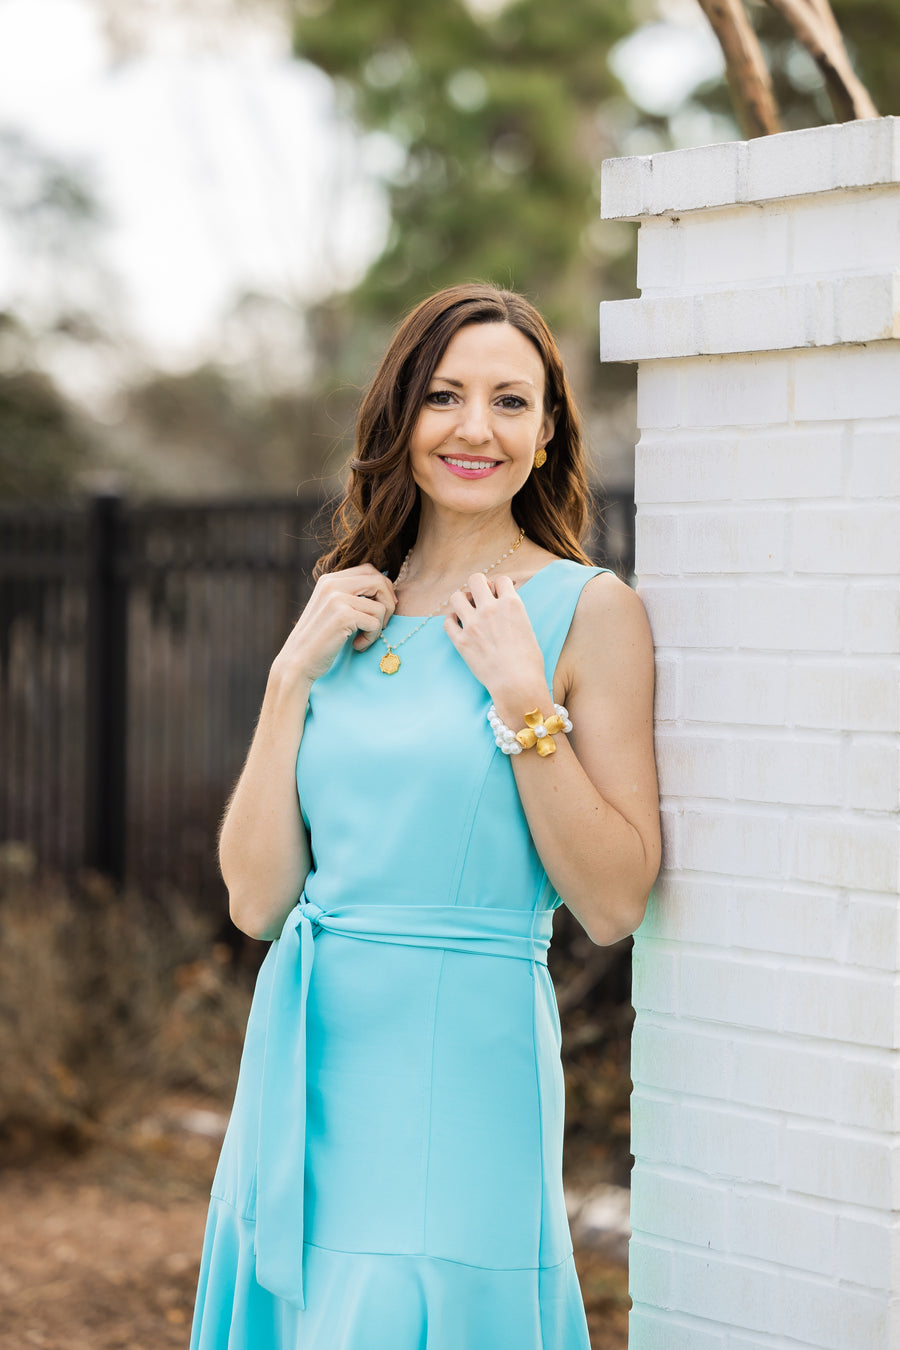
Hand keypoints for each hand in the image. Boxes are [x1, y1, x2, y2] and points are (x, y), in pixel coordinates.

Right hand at [270, 564, 395, 689]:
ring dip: (379, 627)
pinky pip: (375, 623)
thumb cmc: (318, 640)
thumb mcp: (332, 609)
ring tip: (364, 639)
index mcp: (329, 580)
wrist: (297, 662)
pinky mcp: (343, 616)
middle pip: (379, 581)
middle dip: (388, 604)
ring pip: (381, 605)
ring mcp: (337, 599)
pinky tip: (357, 646)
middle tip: (382, 624)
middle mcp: (332, 584)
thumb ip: (351, 595)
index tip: (383, 608)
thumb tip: (387, 587)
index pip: (369, 570)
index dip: (384, 588)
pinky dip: (371, 638)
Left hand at [443, 573, 549, 712]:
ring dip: (462, 601)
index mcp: (511, 604)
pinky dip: (452, 621)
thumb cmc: (529, 661)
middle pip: (475, 579)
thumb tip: (504, 605)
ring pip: (456, 596)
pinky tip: (459, 626)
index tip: (499, 594)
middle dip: (478, 586)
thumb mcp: (527, 627)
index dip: (500, 586)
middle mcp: (490, 609)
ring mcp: (472, 624)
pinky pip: (447, 621)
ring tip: (468, 610)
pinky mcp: (460, 641)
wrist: (517, 684)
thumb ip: (513, 612)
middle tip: (481, 598)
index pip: (501, 580)